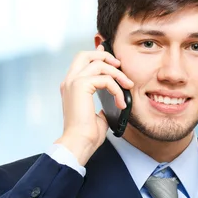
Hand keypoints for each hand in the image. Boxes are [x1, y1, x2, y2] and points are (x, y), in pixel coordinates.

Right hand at [55, 44, 133, 165]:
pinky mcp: (80, 86)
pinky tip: (121, 103)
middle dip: (105, 56)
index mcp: (71, 86)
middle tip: (120, 66)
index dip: (97, 55)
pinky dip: (117, 89)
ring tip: (128, 87)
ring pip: (99, 64)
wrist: (79, 143)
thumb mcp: (98, 115)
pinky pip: (105, 79)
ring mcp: (73, 82)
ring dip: (117, 74)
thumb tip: (113, 101)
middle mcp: (69, 81)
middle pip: (85, 54)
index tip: (112, 57)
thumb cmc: (87, 134)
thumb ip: (103, 104)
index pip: (82, 61)